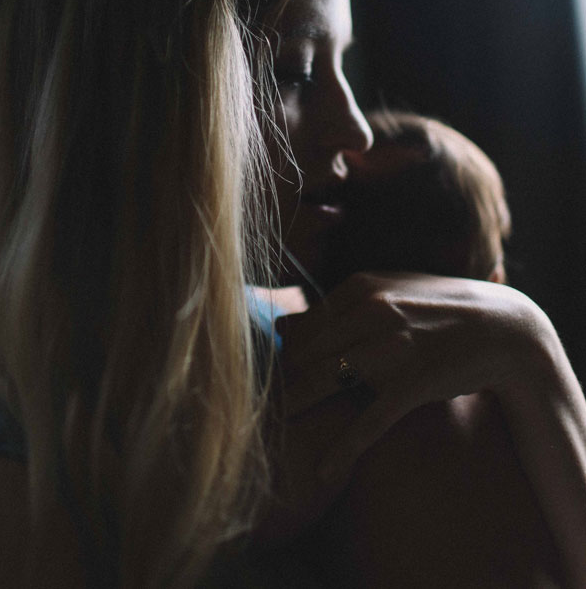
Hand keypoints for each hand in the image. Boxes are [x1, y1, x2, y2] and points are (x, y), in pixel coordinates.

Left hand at [276, 272, 559, 479]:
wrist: (502, 329)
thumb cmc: (436, 308)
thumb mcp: (386, 292)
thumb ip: (334, 307)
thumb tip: (281, 326)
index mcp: (360, 288)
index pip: (299, 326)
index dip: (280, 356)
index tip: (267, 379)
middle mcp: (371, 312)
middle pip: (303, 353)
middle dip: (278, 382)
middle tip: (258, 407)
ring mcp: (391, 348)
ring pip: (323, 382)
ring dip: (293, 409)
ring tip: (269, 434)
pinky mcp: (411, 384)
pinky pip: (367, 420)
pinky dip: (343, 449)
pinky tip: (323, 472)